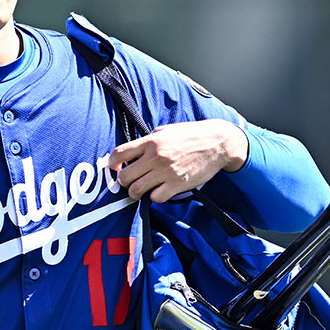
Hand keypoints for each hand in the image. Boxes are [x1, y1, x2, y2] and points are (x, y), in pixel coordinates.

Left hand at [107, 119, 247, 202]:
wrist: (217, 143)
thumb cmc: (191, 135)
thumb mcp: (165, 131)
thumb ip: (147, 141)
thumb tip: (132, 152)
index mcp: (150, 142)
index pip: (119, 154)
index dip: (112, 164)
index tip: (115, 168)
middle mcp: (155, 157)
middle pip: (124, 177)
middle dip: (123, 182)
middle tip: (129, 181)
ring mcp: (166, 172)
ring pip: (136, 190)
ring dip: (135, 193)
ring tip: (140, 190)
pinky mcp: (177, 184)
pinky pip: (156, 198)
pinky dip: (154, 197)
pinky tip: (158, 191)